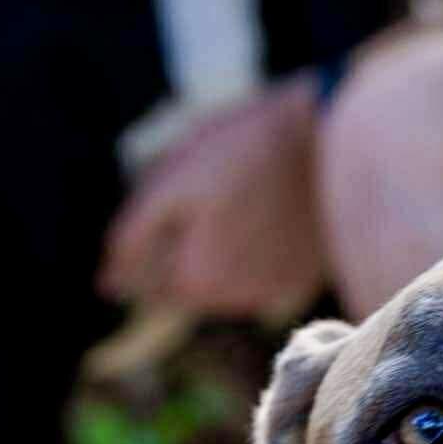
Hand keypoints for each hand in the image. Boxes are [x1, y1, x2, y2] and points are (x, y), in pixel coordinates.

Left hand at [99, 73, 328, 324]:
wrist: (335, 141)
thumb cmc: (246, 151)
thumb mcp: (173, 181)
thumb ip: (133, 237)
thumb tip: (107, 284)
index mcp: (191, 282)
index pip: (141, 282)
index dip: (141, 242)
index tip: (163, 199)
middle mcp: (230, 303)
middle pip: (181, 282)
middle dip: (179, 245)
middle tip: (203, 190)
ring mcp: (269, 293)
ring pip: (217, 280)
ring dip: (214, 248)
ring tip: (236, 194)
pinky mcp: (299, 278)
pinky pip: (258, 272)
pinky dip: (251, 249)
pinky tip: (264, 211)